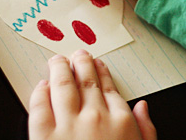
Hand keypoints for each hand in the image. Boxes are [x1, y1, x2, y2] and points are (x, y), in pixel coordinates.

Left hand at [28, 50, 156, 139]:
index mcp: (120, 121)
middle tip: (76, 54)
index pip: (108, 86)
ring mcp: (68, 125)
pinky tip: (42, 86)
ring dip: (59, 69)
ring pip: (62, 85)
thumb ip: (145, 129)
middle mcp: (95, 116)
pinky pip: (40, 106)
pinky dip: (40, 92)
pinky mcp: (43, 137)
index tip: (97, 64)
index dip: (101, 71)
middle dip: (80, 62)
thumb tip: (143, 107)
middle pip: (85, 80)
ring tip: (56, 61)